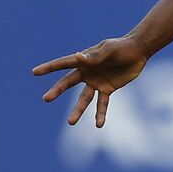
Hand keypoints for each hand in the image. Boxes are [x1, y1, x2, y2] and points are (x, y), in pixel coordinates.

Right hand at [33, 36, 150, 126]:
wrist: (137, 51)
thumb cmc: (121, 47)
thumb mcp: (109, 49)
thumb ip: (96, 55)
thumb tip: (79, 56)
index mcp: (84, 60)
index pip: (63, 63)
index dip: (49, 68)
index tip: (35, 72)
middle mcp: (86, 72)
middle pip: (68, 83)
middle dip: (57, 90)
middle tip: (46, 98)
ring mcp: (96, 82)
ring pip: (83, 98)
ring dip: (78, 110)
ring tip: (70, 123)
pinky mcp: (107, 89)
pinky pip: (102, 103)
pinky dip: (100, 114)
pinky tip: (98, 124)